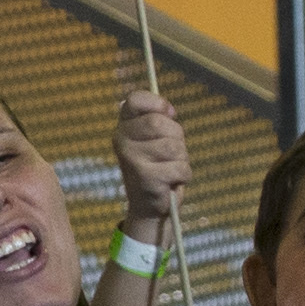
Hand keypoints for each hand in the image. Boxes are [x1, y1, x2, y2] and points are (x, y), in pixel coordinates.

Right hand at [113, 92, 191, 239]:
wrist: (149, 205)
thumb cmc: (158, 166)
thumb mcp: (157, 139)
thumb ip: (160, 120)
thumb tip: (169, 110)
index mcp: (124, 126)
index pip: (135, 99)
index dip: (157, 103)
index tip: (168, 114)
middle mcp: (121, 140)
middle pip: (160, 122)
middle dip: (176, 137)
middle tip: (170, 152)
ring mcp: (131, 158)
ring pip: (174, 146)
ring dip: (181, 158)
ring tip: (169, 168)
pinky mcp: (145, 177)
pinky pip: (180, 167)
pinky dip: (183, 175)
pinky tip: (171, 181)